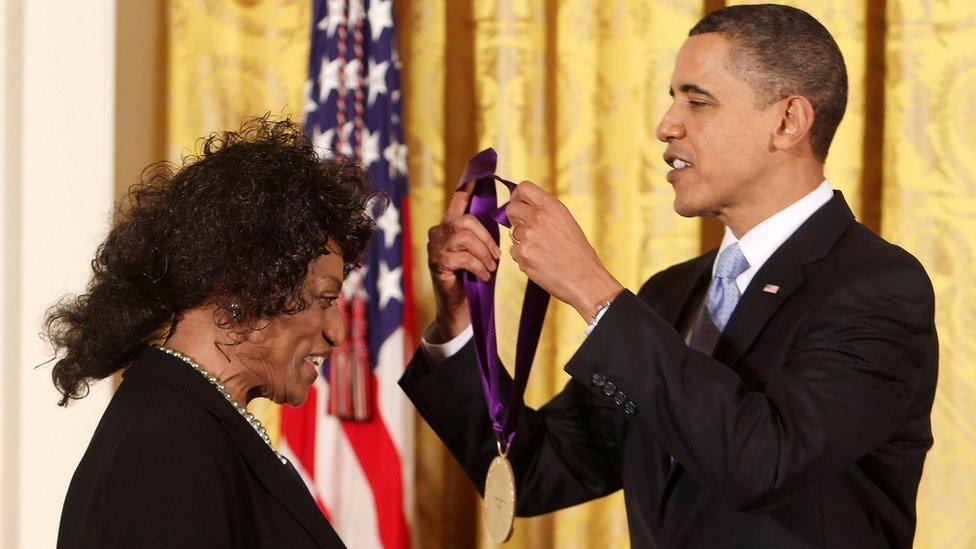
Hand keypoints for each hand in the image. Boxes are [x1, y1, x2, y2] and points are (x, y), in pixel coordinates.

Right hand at [426, 181, 500, 341]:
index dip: (467, 188)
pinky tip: (484, 276)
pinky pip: (464, 257)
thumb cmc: (472, 278)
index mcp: (450, 226)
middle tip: (497, 257)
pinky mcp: (437, 263)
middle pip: (466, 221)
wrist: (458, 307)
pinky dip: (479, 267)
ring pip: (465, 238)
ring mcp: (435, 248)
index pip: (458, 201)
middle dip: (487, 239)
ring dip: (484, 255)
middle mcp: (438, 233)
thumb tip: (503, 216)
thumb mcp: (480, 252)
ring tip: (490, 269)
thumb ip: (484, 235)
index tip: (478, 175)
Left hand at [506, 181, 623, 320]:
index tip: (518, 204)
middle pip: (511, 208)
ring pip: (513, 233)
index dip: (517, 196)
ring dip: (523, 241)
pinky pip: (515, 251)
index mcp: (551, 206)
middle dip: (514, 218)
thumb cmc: (578, 252)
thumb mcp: (565, 221)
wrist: (584, 277)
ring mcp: (528, 235)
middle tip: (525, 228)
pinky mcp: (522, 254)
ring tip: (542, 251)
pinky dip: (524, 257)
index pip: (523, 188)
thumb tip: (524, 208)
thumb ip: (545, 212)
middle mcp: (538, 217)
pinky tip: (540, 262)